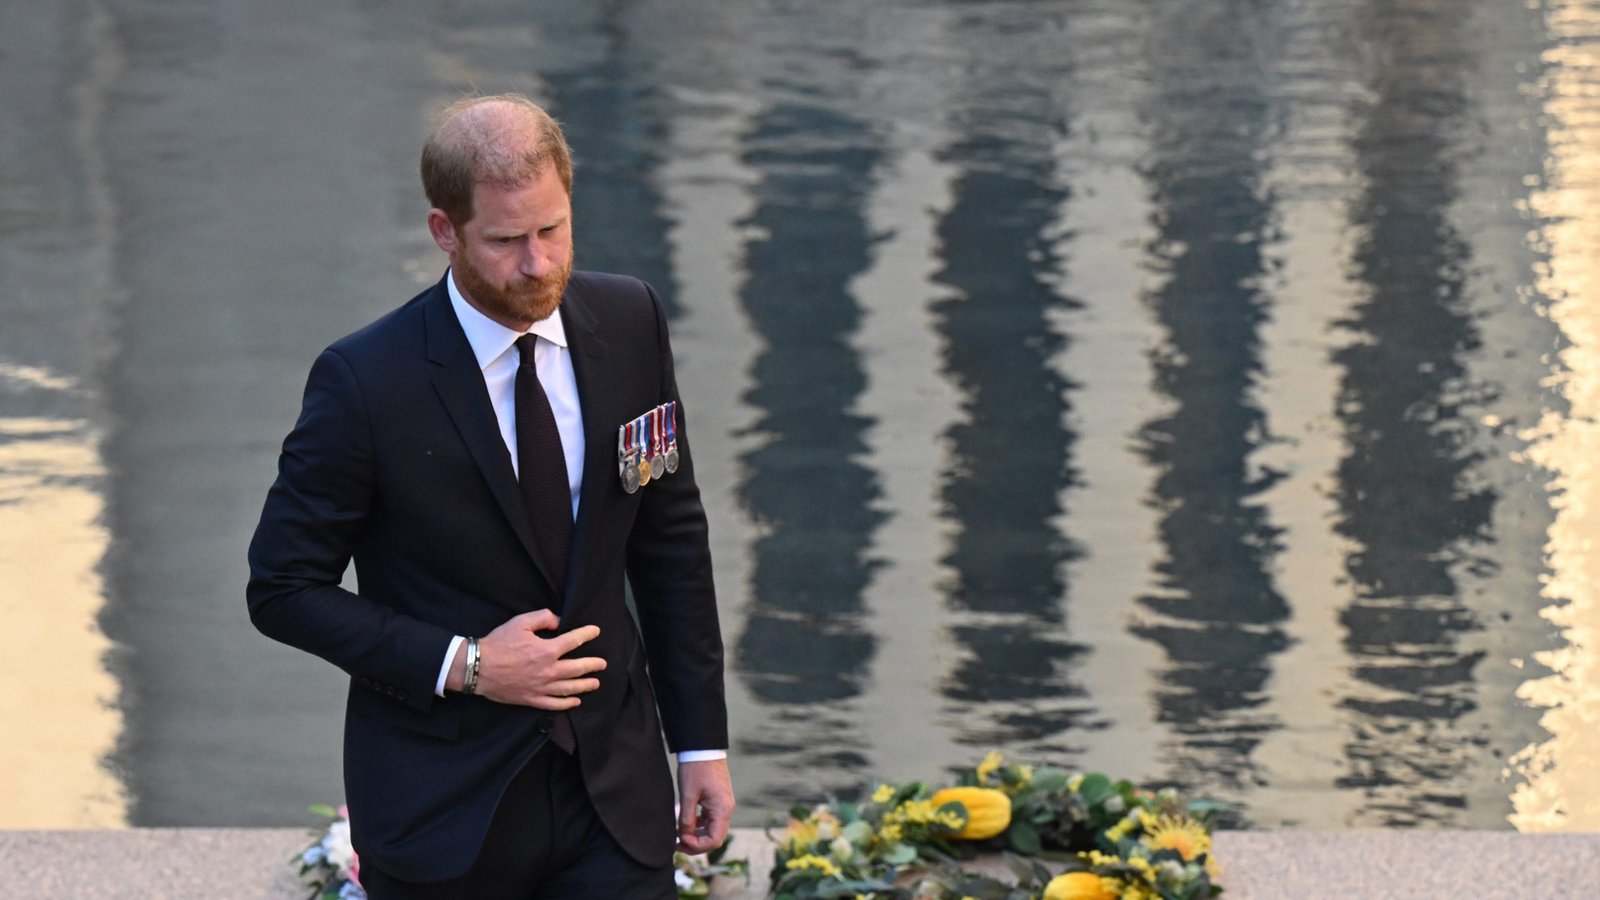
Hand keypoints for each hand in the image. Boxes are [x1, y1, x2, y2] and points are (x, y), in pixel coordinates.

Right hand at [473, 609, 604, 707]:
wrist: (478, 668)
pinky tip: (575, 701)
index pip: (574, 641)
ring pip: (569, 688)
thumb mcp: (520, 622)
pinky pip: (554, 704)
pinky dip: (567, 703)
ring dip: (585, 685)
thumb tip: (558, 621)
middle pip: (578, 668)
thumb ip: (542, 617)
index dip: (587, 634)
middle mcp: (548, 670)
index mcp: (546, 650)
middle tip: (603, 664)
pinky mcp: (532, 699)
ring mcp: (541, 687)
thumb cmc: (498, 643)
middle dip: (593, 665)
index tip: (596, 632)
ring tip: (596, 683)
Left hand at [676, 758, 734, 853]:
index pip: (714, 840)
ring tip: (678, 835)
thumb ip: (686, 818)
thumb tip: (683, 836)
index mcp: (722, 809)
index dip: (697, 845)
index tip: (680, 839)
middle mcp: (726, 810)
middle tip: (676, 843)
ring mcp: (722, 805)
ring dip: (696, 836)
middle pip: (714, 837)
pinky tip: (684, 824)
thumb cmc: (696, 768)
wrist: (702, 747)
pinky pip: (709, 820)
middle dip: (696, 844)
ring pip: (711, 830)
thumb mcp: (688, 795)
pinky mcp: (716, 801)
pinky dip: (698, 825)